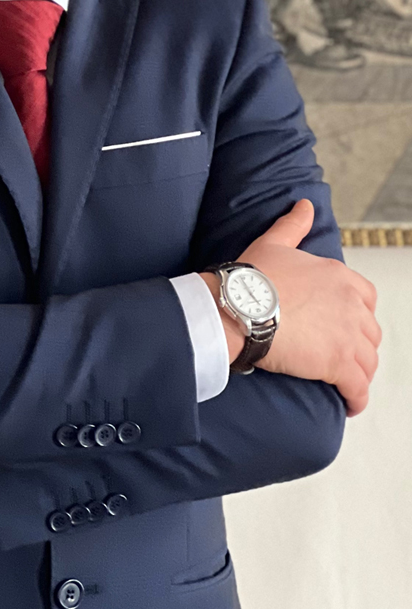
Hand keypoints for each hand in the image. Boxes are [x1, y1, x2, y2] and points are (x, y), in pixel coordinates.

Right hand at [202, 201, 381, 416]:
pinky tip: (349, 404)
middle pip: (369, 333)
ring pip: (368, 361)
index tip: (345, 325)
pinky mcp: (339, 364)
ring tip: (346, 383)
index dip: (358, 314)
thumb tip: (304, 205)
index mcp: (339, 277)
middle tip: (342, 356)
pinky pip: (358, 387)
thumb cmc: (251, 277)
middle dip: (360, 346)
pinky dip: (357, 398)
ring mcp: (347, 336)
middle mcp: (351, 305)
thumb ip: (293, 225)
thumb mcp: (273, 243)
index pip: (366, 298)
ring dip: (360, 373)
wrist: (239, 307)